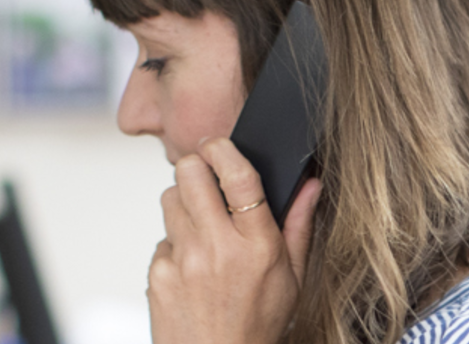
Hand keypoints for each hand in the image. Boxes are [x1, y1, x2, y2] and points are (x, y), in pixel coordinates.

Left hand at [147, 138, 323, 343]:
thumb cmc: (259, 324)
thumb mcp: (294, 278)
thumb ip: (298, 225)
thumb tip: (310, 183)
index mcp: (257, 245)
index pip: (238, 176)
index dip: (224, 149)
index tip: (220, 145)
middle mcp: (216, 248)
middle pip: (188, 172)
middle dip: (196, 167)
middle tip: (207, 180)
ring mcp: (182, 260)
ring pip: (170, 198)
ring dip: (184, 204)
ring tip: (204, 230)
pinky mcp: (157, 272)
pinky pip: (162, 237)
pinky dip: (175, 244)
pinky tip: (192, 267)